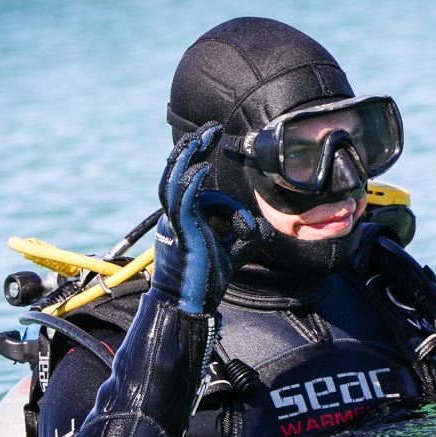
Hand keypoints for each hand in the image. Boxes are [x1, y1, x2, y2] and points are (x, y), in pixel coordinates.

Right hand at [151, 122, 271, 313]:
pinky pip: (180, 205)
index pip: (197, 188)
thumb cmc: (207, 282)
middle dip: (191, 149)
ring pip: (173, 184)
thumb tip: (262, 224)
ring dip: (185, 159)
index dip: (206, 169)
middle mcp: (174, 218)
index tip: (213, 138)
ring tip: (200, 138)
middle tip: (210, 129)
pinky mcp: (179, 235)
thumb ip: (247, 237)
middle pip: (176, 175)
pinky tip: (199, 170)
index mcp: (183, 219)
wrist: (191, 307)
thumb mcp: (234, 252)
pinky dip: (189, 186)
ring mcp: (174, 225)